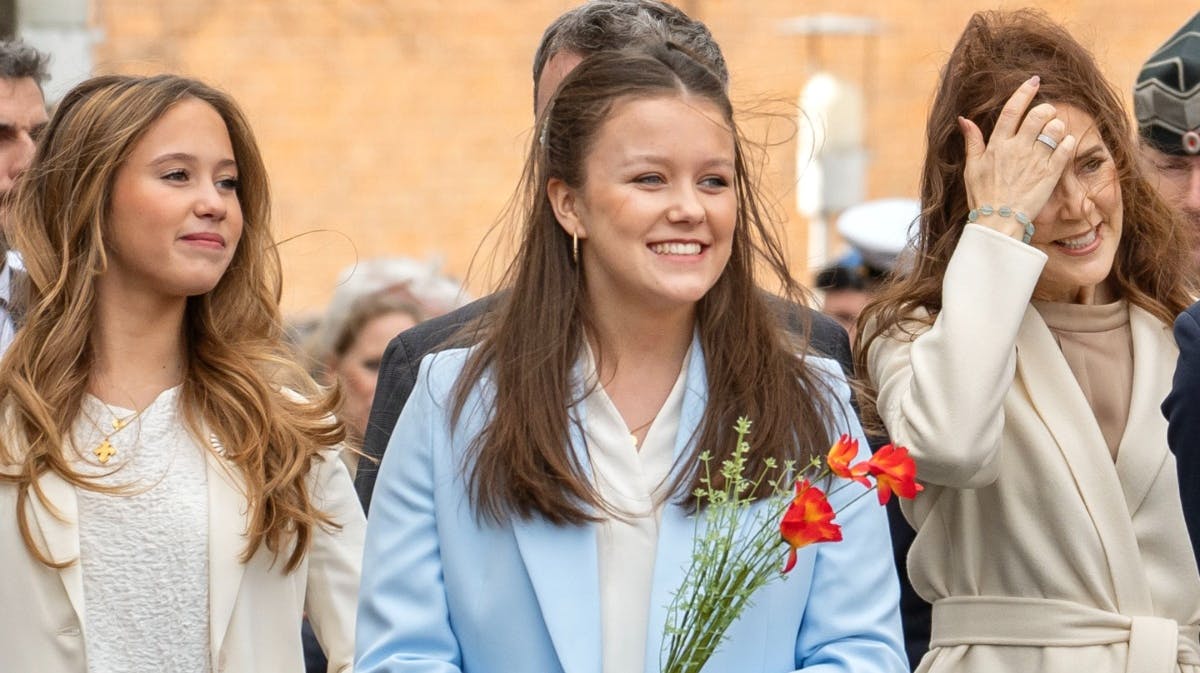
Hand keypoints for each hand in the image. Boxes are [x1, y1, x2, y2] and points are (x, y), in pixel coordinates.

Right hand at [958, 75, 1076, 238]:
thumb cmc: (983, 196)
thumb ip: (972, 141)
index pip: (1012, 110)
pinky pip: (1067, 148)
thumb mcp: (972, 168)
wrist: (998, 223)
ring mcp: (1035, 161)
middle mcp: (1017, 149)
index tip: (1034, 81)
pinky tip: (1064, 146)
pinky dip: (1069, 143)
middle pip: (1039, 115)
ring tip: (1054, 133)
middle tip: (1047, 115)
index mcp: (998, 145)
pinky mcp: (1050, 174)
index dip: (1024, 92)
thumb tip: (964, 119)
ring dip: (1057, 126)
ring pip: (1055, 129)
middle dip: (1046, 110)